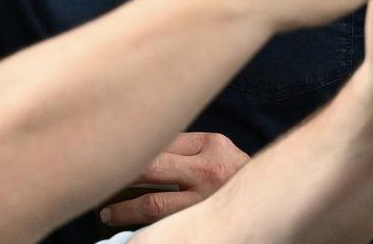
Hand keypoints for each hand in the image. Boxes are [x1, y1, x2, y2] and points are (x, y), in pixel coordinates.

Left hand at [99, 133, 247, 226]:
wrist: (275, 201)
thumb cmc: (235, 174)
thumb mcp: (218, 151)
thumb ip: (187, 148)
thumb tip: (140, 148)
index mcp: (211, 144)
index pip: (160, 141)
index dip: (131, 147)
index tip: (107, 149)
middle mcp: (209, 171)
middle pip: (152, 167)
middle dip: (122, 172)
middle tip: (96, 177)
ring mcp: (208, 201)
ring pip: (155, 204)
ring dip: (126, 209)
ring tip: (106, 214)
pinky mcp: (208, 221)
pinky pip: (170, 225)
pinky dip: (148, 227)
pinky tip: (130, 229)